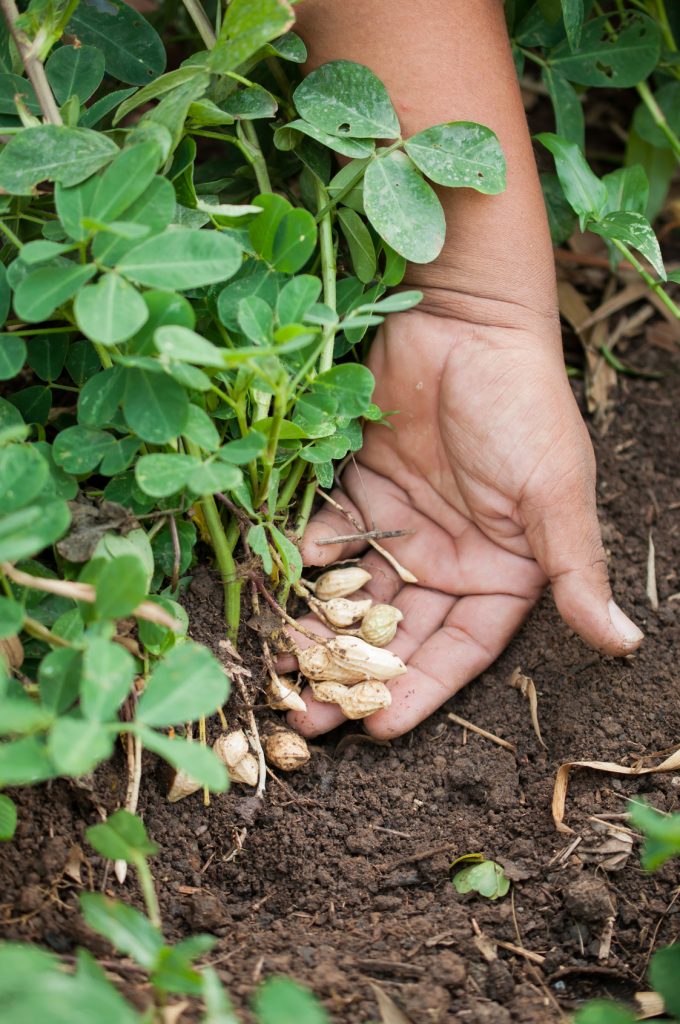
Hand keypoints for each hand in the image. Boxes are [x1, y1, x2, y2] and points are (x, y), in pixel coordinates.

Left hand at [283, 305, 642, 739]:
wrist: (467, 321)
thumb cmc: (522, 406)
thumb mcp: (554, 494)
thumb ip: (575, 570)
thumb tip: (623, 644)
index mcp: (502, 572)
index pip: (458, 649)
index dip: (420, 689)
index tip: (377, 727)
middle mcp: (449, 559)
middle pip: (397, 632)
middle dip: (354, 674)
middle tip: (304, 721)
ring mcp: (403, 526)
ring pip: (354, 595)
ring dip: (317, 629)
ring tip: (275, 668)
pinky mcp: (362, 489)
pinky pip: (329, 538)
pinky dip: (302, 560)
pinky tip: (274, 583)